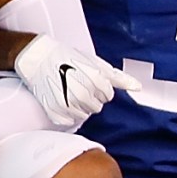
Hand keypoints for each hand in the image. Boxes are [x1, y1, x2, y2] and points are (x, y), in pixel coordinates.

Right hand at [11, 34, 141, 127]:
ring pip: (84, 114)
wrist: (38, 57)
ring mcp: (69, 103)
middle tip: (76, 84)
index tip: (87, 80)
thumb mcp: (95, 62)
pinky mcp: (56, 110)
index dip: (98, 88)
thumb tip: (138, 87)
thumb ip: (119, 77)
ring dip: (78, 105)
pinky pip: (69, 120)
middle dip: (89, 97)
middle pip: (96, 106)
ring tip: (67, 90)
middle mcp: (84, 93)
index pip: (107, 96)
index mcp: (97, 80)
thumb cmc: (66, 56)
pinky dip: (66, 113)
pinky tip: (60, 99)